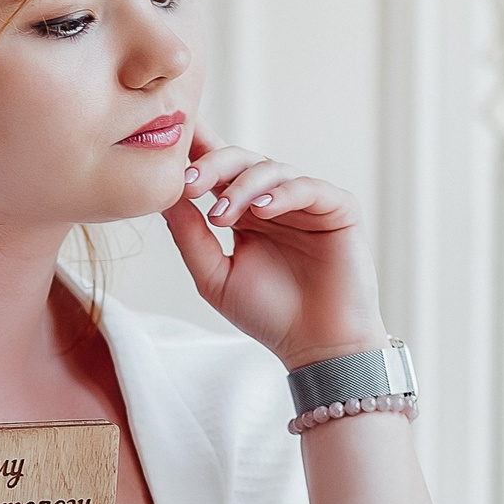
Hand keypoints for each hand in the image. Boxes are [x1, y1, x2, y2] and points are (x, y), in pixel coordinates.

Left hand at [163, 127, 390, 369]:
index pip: (219, 171)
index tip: (167, 158)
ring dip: (243, 186)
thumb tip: (164, 197)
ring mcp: (307, 203)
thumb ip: (190, 237)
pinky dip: (284, 193)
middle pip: (242, 160)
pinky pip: (310, 187)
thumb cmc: (268, 315)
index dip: (196, 155)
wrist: (318, 348)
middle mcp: (274, 201)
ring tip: (223, 216)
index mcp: (244, 213)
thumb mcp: (215, 277)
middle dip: (213, 166)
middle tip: (189, 185)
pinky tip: (262, 211)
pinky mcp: (339, 209)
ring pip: (273, 168)